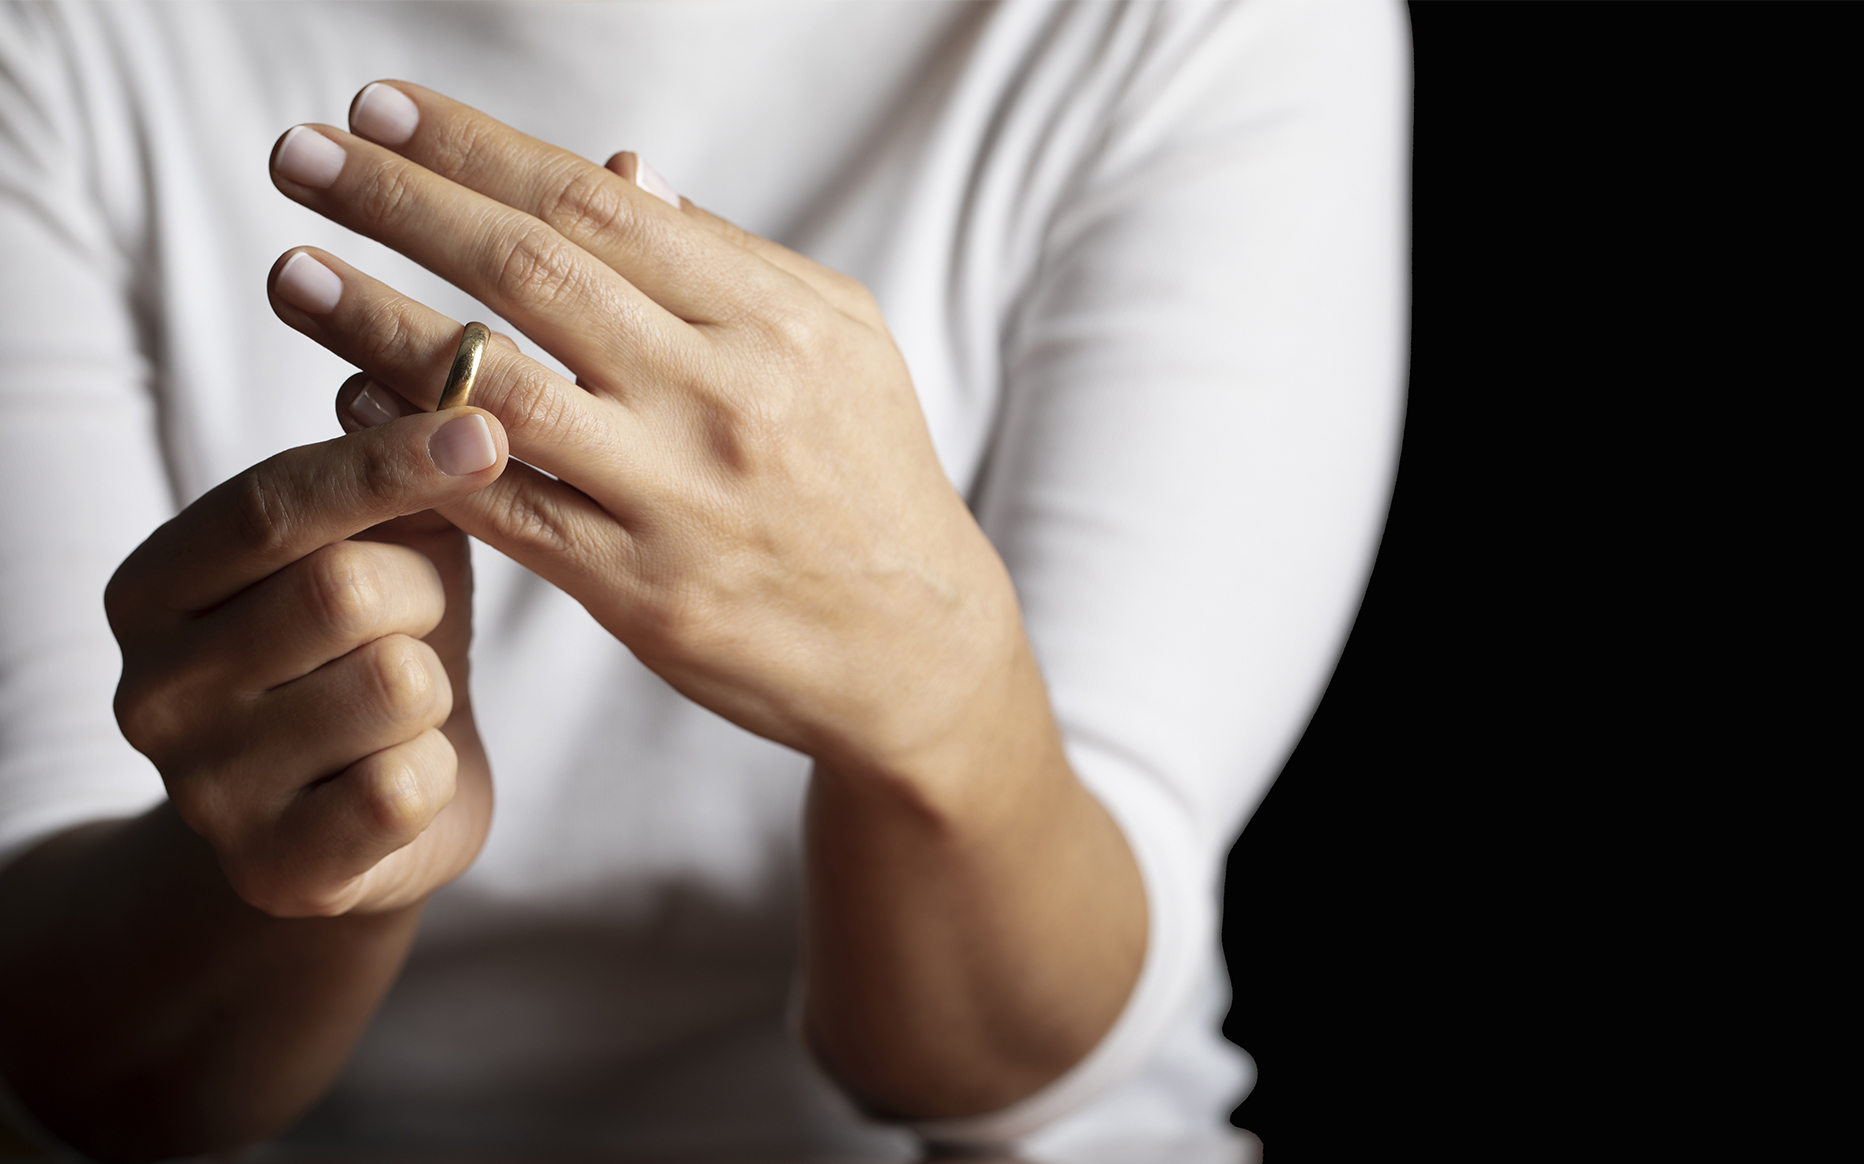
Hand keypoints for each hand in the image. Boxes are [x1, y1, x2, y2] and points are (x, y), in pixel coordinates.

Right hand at [106, 407, 506, 915]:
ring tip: (406, 702)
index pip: (270, 505)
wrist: (358, 820)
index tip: (483, 429)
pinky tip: (405, 774)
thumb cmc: (371, 649)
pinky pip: (406, 787)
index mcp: (154, 586)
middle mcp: (151, 689)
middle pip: (341, 590)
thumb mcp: (375, 547)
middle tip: (420, 614)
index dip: (384, 464)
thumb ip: (384, 472)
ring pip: (391, 685)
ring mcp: (203, 790)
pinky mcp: (275, 871)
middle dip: (421, 593)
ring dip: (435, 685)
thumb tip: (415, 365)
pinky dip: (436, 771)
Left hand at [267, 83, 1024, 796]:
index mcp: (773, 321)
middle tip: (299, 154)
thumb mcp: (839, 343)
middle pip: (534, 275)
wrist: (915, 646)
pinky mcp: (639, 593)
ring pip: (496, 392)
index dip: (477, 149)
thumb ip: (726, 260)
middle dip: (402, 204)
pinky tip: (350, 403)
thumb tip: (619, 172)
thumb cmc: (871, 476)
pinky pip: (500, 509)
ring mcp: (677, 498)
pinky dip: (416, 452)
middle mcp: (723, 398)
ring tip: (291, 271)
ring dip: (376, 323)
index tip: (380, 108)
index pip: (599, 208)